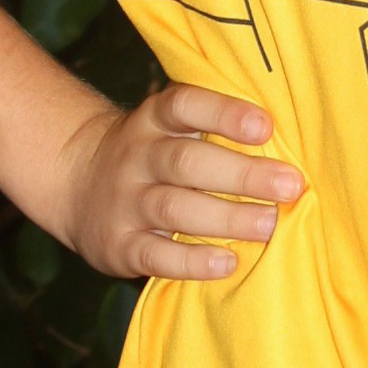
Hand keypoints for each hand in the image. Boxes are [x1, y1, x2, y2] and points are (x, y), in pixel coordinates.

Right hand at [56, 82, 301, 279]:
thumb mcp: (172, 129)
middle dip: (243, 174)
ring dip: (227, 217)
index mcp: (155, 119)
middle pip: (187, 161)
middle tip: (291, 185)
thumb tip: (292, 143)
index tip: (266, 127)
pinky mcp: (118, 244)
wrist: (75, 181)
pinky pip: (154, 254)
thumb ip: (217, 131)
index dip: (224, 114)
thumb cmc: (154, 154)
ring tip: (270, 225)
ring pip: (174, 207)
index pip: (185, 106)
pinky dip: (192, 261)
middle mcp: (137, 155)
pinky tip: (227, 262)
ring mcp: (124, 201)